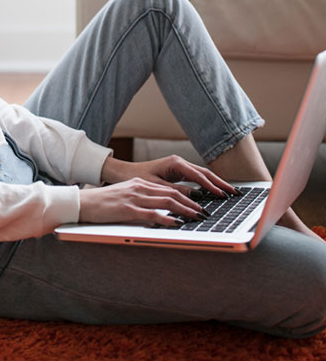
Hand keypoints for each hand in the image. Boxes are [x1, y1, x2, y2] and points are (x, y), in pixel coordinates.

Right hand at [77, 154, 236, 226]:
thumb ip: (143, 202)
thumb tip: (162, 212)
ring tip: (198, 217)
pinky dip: (167, 219)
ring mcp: (134, 198)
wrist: (82, 203)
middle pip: (172, 193)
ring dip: (185, 210)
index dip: (188, 196)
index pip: (169, 189)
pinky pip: (151, 214)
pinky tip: (176, 224)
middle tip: (206, 212)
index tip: (201, 204)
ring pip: (166, 202)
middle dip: (192, 203)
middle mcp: (139, 188)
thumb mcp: (125, 198)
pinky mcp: (127, 209)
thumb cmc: (103, 204)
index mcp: (140, 184)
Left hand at [101, 154, 236, 196]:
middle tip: (235, 193)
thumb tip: (196, 198)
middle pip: (205, 173)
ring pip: (202, 175)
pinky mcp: (178, 172)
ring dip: (216, 184)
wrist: (125, 172)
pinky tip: (215, 192)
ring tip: (230, 193)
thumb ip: (176, 192)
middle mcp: (179, 162)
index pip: (199, 176)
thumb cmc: (137, 178)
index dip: (212, 187)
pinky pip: (196, 178)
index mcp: (175, 163)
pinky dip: (207, 185)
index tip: (223, 195)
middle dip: (220, 183)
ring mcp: (179, 166)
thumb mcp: (157, 187)